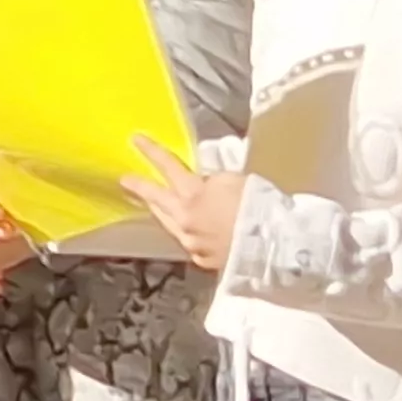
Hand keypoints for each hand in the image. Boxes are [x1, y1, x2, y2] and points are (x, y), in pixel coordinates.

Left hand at [124, 138, 248, 272]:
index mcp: (192, 195)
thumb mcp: (235, 180)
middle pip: (158, 200)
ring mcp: (192, 243)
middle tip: (125, 181)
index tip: (135, 139)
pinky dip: (184, 232)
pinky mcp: (203, 261)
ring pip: (169, 224)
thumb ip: (212, 180)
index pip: (167, 166)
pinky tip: (187, 230)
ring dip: (160, 211)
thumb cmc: (259, 206)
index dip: (151, 151)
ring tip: (152, 204)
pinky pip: (188, 242)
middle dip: (141, 188)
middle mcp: (185, 220)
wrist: (276, 246)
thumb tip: (203, 185)